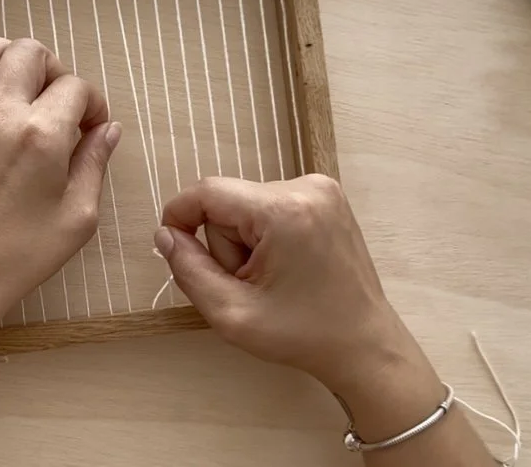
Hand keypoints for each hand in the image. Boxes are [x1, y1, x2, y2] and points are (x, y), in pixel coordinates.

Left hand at [0, 1, 120, 351]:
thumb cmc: (15, 258)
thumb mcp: (76, 220)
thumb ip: (93, 165)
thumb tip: (106, 131)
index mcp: (41, 138)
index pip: (75, 88)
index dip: (91, 105)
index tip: (90, 131)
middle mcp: (0, 113)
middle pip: (33, 54)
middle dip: (55, 72)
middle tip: (60, 107)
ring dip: (11, 52)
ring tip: (24, 78)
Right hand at [154, 176, 436, 403]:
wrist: (365, 345)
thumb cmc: (302, 335)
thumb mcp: (231, 313)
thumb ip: (189, 269)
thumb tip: (165, 235)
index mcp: (284, 210)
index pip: (207, 191)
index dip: (179, 218)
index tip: (174, 251)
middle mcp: (306, 186)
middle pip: (228, 201)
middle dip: (225, 244)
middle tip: (248, 285)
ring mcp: (322, 188)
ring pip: (247, 204)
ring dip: (245, 242)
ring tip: (271, 279)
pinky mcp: (328, 197)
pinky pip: (270, 206)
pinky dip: (265, 235)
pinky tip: (285, 266)